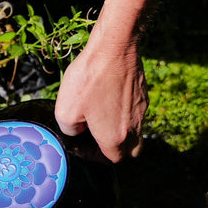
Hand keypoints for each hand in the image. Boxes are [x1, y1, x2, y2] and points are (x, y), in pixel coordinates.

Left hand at [55, 42, 148, 162]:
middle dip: (113, 149)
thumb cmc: (89, 79)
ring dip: (117, 130)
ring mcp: (142, 110)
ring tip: (98, 116)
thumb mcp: (64, 111)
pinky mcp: (143, 94)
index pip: (112, 160)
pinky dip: (122, 113)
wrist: (114, 48)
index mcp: (115, 137)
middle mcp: (134, 127)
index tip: (82, 145)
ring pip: (134, 131)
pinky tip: (106, 99)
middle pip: (129, 151)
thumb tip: (77, 132)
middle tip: (95, 138)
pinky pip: (135, 113)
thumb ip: (69, 131)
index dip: (95, 157)